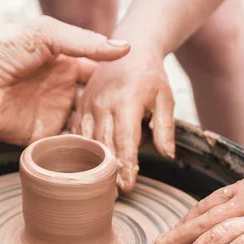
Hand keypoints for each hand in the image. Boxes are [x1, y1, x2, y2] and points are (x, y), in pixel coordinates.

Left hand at [0, 16, 130, 145]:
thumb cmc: (0, 50)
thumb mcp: (44, 35)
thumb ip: (84, 42)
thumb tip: (125, 47)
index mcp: (69, 66)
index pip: (103, 80)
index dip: (121, 88)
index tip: (142, 97)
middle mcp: (64, 93)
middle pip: (98, 109)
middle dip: (116, 120)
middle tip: (139, 131)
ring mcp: (52, 116)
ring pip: (86, 131)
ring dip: (102, 140)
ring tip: (125, 149)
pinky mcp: (39, 138)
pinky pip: (64, 149)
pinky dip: (81, 156)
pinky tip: (98, 160)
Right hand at [70, 50, 174, 191]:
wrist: (132, 46)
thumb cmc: (151, 75)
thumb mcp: (165, 98)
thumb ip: (165, 127)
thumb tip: (167, 156)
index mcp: (126, 102)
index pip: (125, 141)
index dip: (126, 166)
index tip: (129, 186)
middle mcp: (104, 104)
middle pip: (103, 146)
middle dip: (108, 173)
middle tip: (113, 196)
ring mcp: (88, 104)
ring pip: (87, 141)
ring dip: (91, 166)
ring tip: (97, 188)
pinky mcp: (80, 104)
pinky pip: (76, 131)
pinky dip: (79, 150)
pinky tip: (83, 167)